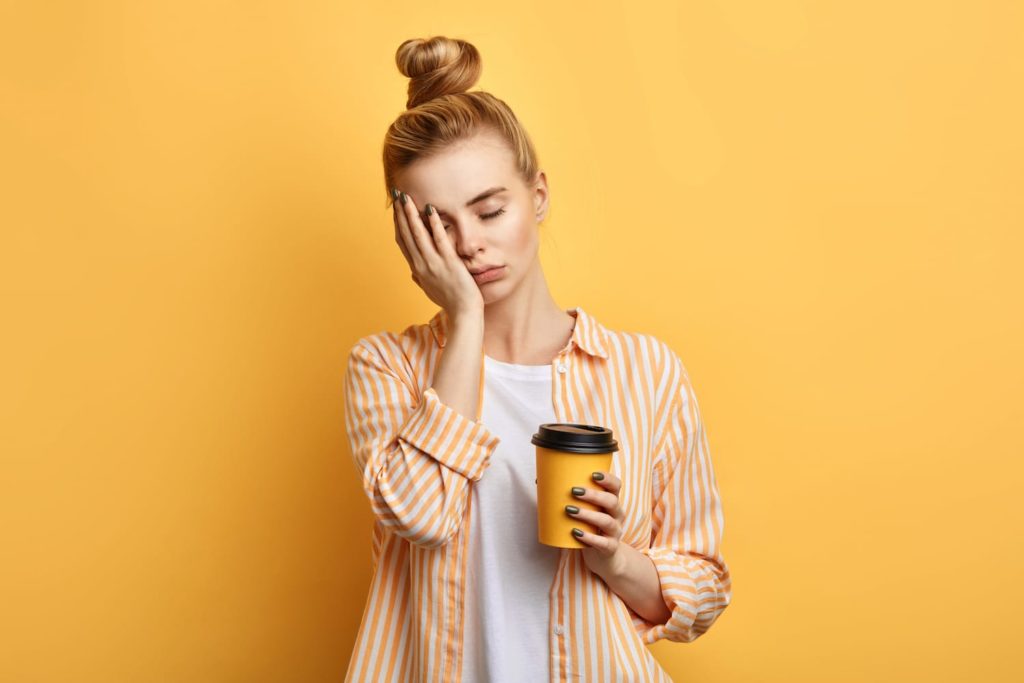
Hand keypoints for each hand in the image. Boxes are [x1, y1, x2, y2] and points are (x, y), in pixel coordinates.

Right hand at [392, 187, 482, 315]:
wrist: (463, 313)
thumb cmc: (449, 301)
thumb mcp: (430, 290)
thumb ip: (420, 278)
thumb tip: (412, 272)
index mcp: (417, 269)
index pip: (403, 242)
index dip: (398, 224)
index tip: (396, 209)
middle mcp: (421, 265)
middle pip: (406, 234)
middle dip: (401, 214)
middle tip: (397, 195)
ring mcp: (434, 263)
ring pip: (418, 234)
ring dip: (411, 215)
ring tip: (407, 198)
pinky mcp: (449, 263)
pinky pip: (439, 240)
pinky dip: (434, 224)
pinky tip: (431, 209)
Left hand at [568, 471, 626, 577]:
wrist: (603, 556)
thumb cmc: (590, 527)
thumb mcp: (586, 511)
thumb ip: (570, 497)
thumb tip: (540, 481)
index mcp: (611, 502)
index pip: (616, 486)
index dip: (607, 478)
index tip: (592, 474)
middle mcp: (617, 515)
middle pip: (611, 501)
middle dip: (593, 495)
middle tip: (574, 491)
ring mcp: (615, 532)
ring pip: (606, 521)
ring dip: (587, 514)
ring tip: (570, 510)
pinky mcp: (610, 547)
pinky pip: (602, 542)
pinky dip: (589, 537)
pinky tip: (575, 532)